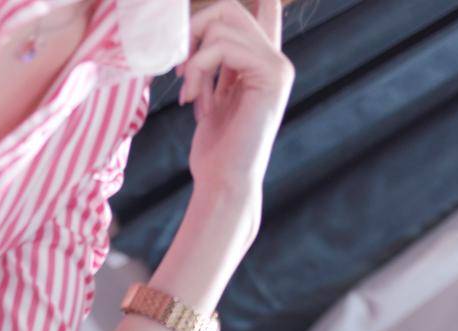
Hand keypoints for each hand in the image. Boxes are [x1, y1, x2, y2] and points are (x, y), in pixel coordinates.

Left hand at [181, 1, 292, 219]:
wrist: (224, 184)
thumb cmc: (214, 151)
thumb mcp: (212, 98)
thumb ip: (214, 66)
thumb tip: (196, 35)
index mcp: (262, 66)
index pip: (265, 13)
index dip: (260, 0)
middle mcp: (276, 61)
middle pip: (230, 8)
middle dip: (194, 28)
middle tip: (179, 64)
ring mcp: (278, 67)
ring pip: (223, 24)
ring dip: (193, 58)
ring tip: (187, 93)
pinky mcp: (272, 75)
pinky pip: (223, 46)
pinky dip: (200, 68)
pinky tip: (195, 99)